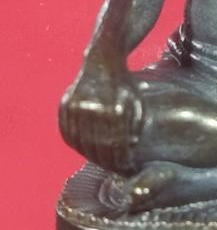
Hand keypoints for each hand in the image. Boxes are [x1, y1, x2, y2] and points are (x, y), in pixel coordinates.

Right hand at [59, 59, 141, 173]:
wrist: (102, 60)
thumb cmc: (125, 85)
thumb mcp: (138, 103)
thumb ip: (137, 125)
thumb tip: (131, 147)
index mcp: (116, 110)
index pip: (117, 146)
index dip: (123, 161)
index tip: (129, 169)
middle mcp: (95, 108)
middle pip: (99, 147)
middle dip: (110, 163)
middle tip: (118, 170)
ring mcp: (77, 107)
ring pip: (82, 143)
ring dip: (93, 157)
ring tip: (104, 162)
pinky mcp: (65, 105)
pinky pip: (68, 133)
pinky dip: (77, 145)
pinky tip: (87, 150)